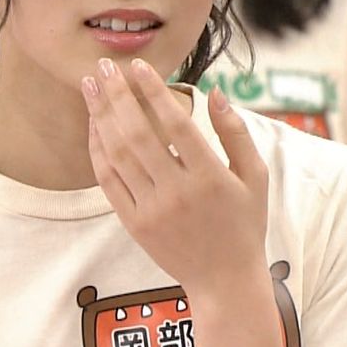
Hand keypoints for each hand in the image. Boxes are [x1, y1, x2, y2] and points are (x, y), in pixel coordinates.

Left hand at [80, 57, 269, 295]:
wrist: (224, 281)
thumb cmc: (244, 223)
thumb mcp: (256, 176)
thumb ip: (236, 132)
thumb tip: (215, 92)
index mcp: (211, 177)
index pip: (177, 124)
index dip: (155, 92)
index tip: (139, 65)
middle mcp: (178, 192)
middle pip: (139, 134)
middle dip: (118, 96)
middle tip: (104, 65)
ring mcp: (152, 210)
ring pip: (118, 155)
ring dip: (100, 117)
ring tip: (90, 86)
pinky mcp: (134, 223)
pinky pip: (109, 181)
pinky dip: (97, 150)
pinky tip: (94, 125)